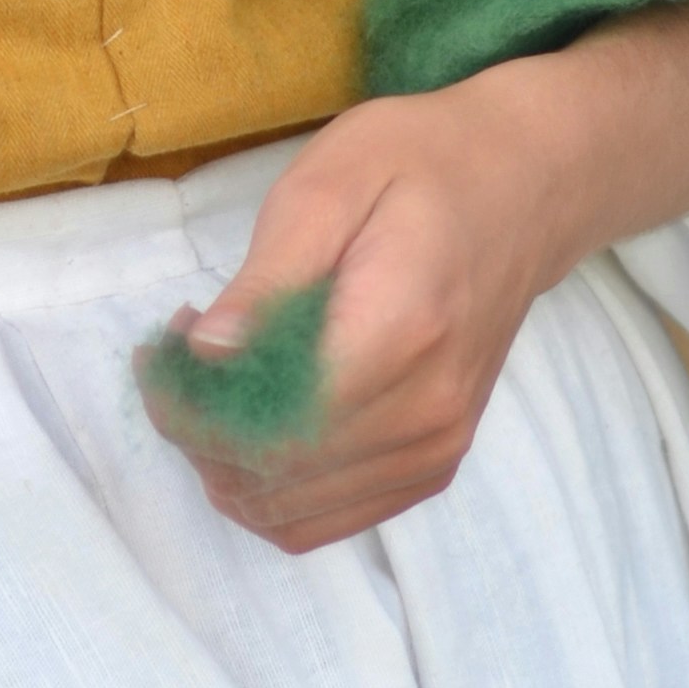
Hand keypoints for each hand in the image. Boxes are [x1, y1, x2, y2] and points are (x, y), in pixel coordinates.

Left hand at [156, 0, 688, 555]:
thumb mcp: (330, 182)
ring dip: (223, 460)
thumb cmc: (420, 166)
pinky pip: (322, 522)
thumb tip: (207, 354)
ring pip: (288, 512)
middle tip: (178, 352)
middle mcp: (427, 411)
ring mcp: (436, 449)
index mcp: (401, 331)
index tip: (164, 344)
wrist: (524, 188)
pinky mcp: (431, 467)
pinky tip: (253, 419)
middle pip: (273, 475)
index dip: (192, 405)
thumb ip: (269, 276)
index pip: (271, 425)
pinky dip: (265, 486)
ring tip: (215, 380)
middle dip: (196, 428)